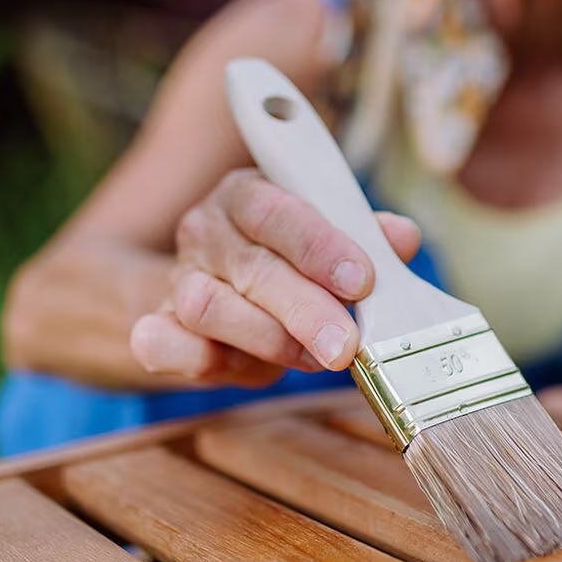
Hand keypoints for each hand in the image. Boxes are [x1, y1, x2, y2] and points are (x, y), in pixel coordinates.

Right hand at [130, 168, 420, 387]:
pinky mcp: (158, 327)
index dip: (320, 246)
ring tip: (314, 358)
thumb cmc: (286, 262)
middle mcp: (205, 230)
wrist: (217, 288)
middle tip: (346, 345)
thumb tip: (402, 236)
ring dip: (268, 338)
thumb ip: (365, 237)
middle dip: (306, 309)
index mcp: (246, 194)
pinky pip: (161, 343)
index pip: (277, 211)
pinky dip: (193, 358)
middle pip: (251, 266)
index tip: (361, 280)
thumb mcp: (328, 242)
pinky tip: (237, 367)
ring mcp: (177, 279)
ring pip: (208, 306)